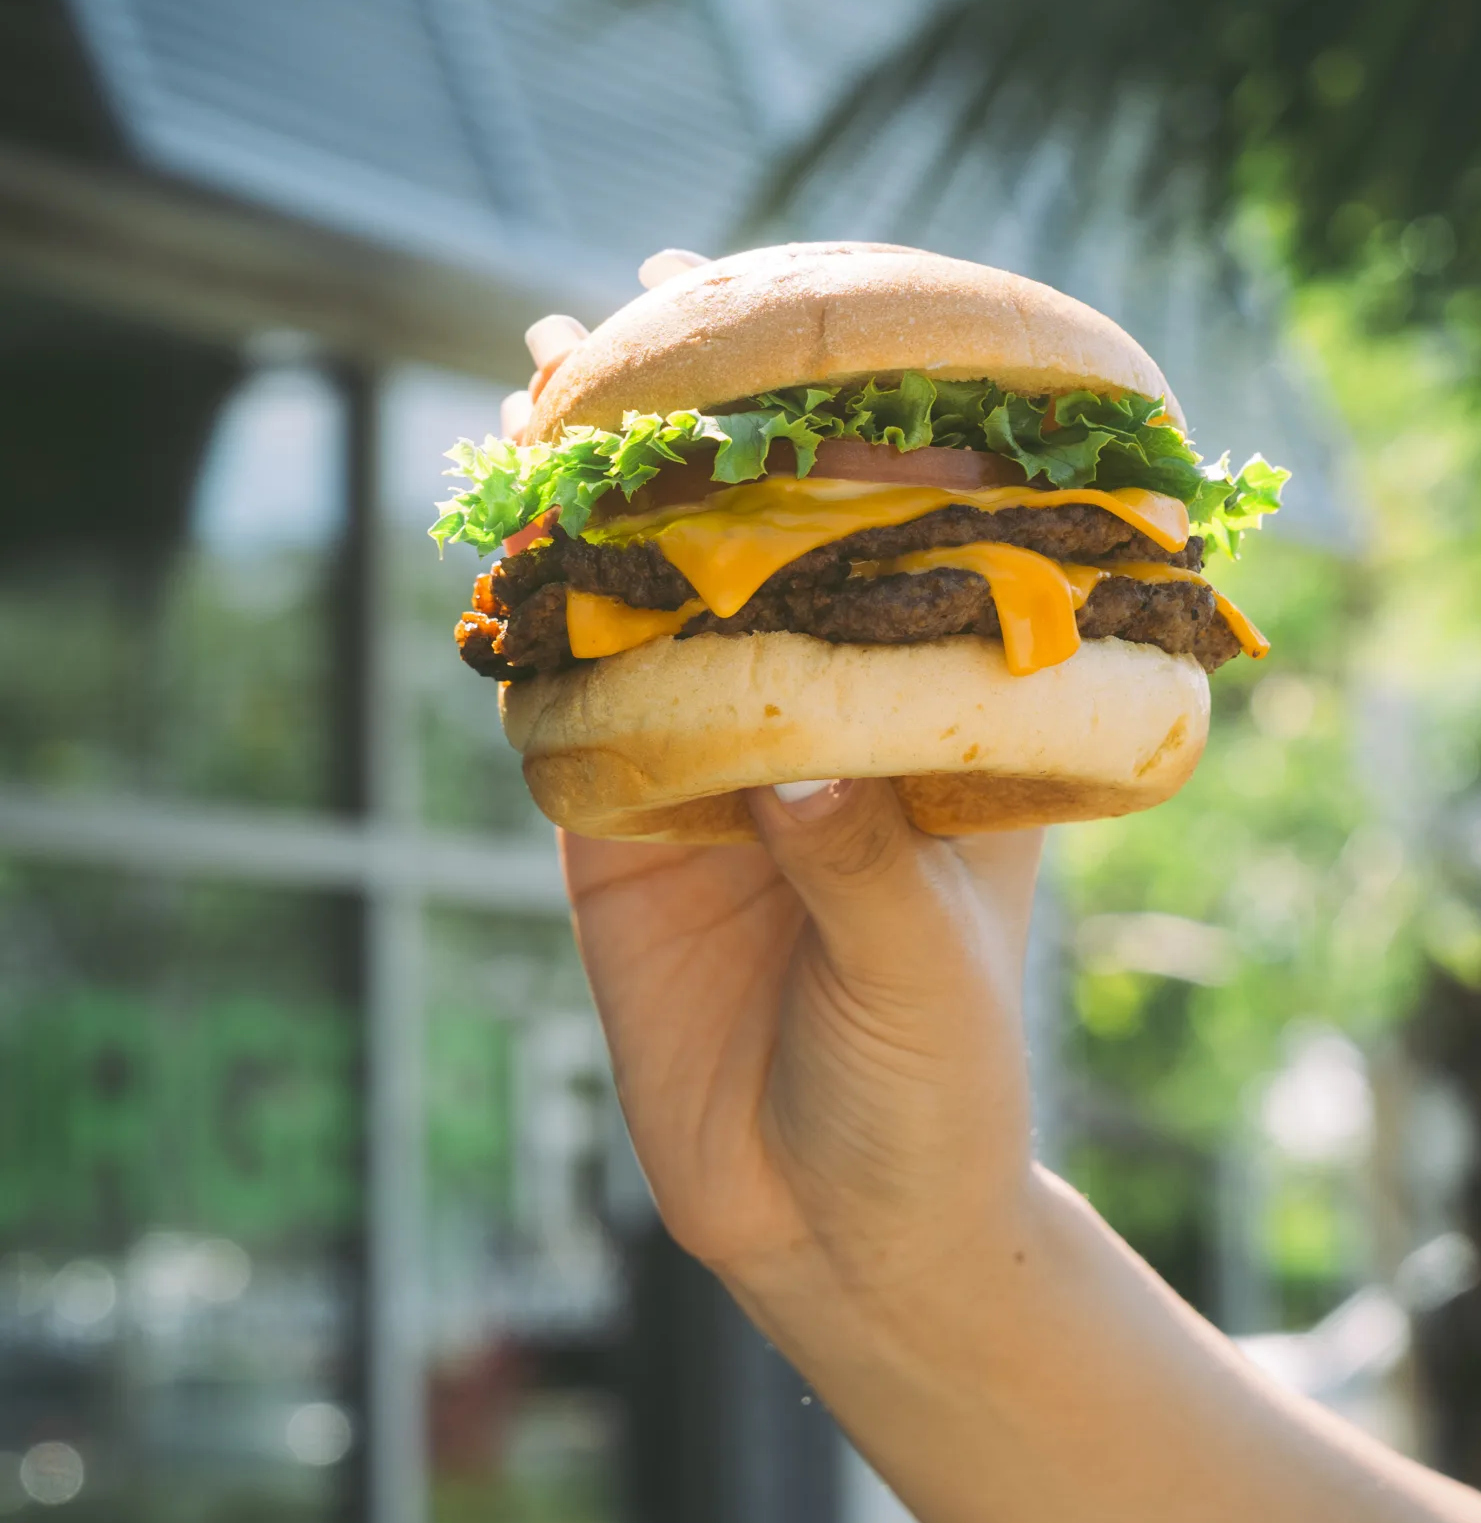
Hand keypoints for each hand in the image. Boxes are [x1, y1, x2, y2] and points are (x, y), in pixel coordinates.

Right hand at [500, 286, 1043, 1312]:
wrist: (846, 1235)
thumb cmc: (939, 1095)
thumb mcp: (927, 976)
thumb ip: (866, 867)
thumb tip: (803, 763)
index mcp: (928, 730)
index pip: (904, 550)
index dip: (868, 429)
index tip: (835, 312)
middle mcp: (817, 727)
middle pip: (756, 544)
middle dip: (706, 422)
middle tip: (652, 287)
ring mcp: (711, 777)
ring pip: (640, 608)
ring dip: (593, 497)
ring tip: (544, 375)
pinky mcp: (620, 845)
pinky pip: (562, 719)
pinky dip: (529, 632)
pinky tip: (499, 546)